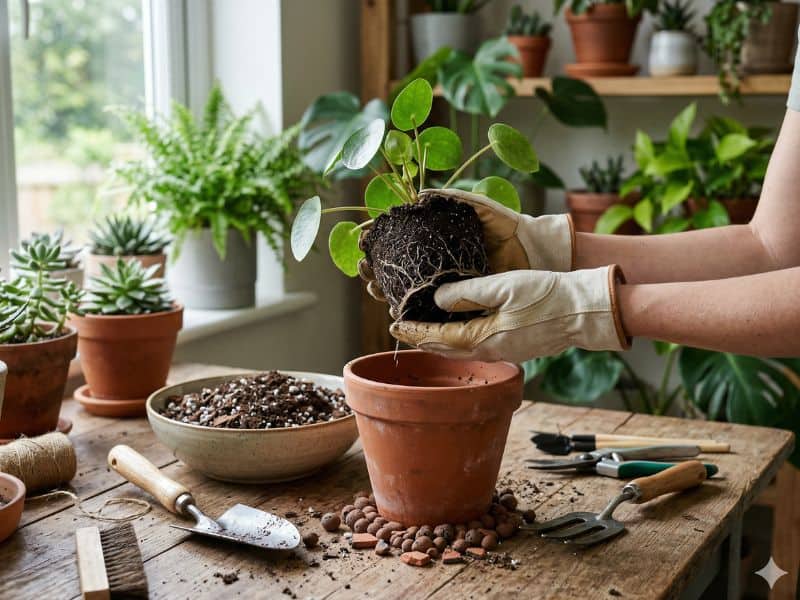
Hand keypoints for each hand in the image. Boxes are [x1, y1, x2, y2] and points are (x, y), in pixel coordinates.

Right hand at [358, 188, 574, 304]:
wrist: (537, 252)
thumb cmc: (510, 228)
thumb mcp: (481, 210)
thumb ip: (455, 200)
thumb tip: (421, 195)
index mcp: (439, 242)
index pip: (398, 242)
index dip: (378, 243)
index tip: (363, 241)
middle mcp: (438, 264)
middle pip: (394, 269)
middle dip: (373, 269)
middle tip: (364, 267)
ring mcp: (446, 285)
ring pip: (404, 291)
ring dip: (383, 289)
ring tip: (373, 286)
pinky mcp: (458, 302)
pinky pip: (427, 310)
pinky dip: (407, 310)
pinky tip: (393, 308)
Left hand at [389, 266, 630, 362]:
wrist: (584, 312)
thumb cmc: (547, 295)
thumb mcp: (502, 286)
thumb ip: (467, 294)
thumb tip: (437, 299)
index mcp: (483, 337)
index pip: (438, 337)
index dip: (414, 331)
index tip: (393, 325)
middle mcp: (490, 350)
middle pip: (446, 347)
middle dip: (421, 339)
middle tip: (400, 330)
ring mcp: (504, 351)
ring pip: (461, 349)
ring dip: (439, 340)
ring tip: (422, 332)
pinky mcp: (515, 347)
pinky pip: (477, 346)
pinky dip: (458, 339)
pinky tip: (457, 331)